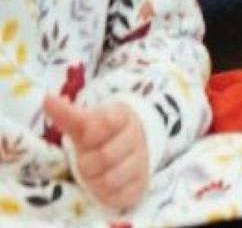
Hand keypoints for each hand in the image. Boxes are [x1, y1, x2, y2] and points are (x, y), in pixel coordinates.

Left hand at [43, 95, 146, 211]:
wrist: (133, 144)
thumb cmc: (103, 132)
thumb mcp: (87, 120)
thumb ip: (66, 113)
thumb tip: (46, 99)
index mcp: (124, 117)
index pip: (104, 122)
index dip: (88, 133)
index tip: (85, 135)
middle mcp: (137, 139)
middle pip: (104, 157)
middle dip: (86, 161)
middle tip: (85, 159)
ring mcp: (141, 162)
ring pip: (110, 179)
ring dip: (93, 180)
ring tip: (92, 174)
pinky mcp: (140, 184)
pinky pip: (117, 195)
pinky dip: (104, 194)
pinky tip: (101, 184)